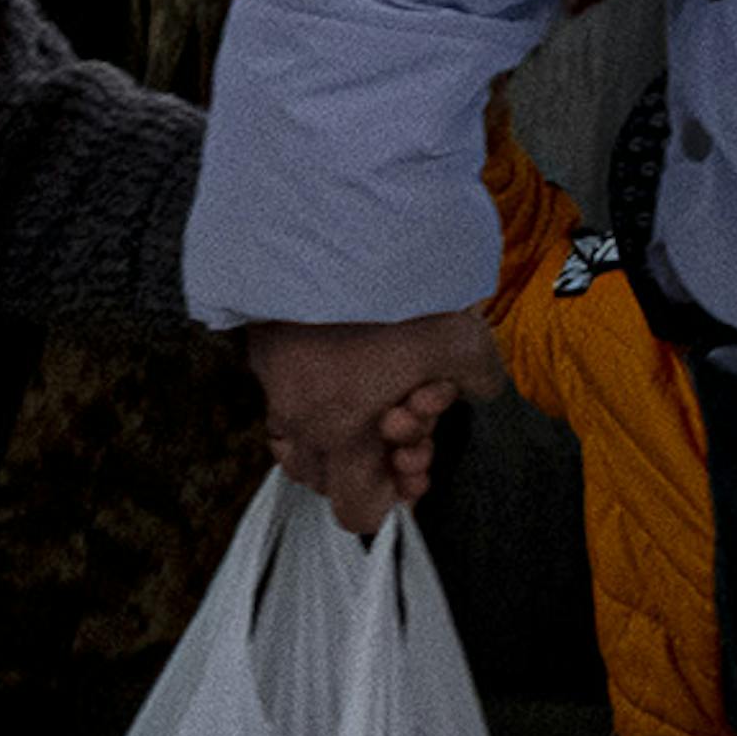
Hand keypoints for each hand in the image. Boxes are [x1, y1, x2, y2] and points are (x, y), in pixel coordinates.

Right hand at [243, 303, 509, 535]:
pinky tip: (337, 350)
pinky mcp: (258, 343)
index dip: (391, 499)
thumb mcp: (463, 341)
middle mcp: (299, 419)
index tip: (411, 460)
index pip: (355, 511)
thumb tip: (476, 384)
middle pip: (323, 479)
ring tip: (360, 390)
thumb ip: (478, 377)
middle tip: (400, 414)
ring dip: (328, 429)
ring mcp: (272, 380)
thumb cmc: (394, 294)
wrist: (328, 224)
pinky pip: (278, 391)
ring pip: (292, 438)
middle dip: (364, 458)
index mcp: (344, 434)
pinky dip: (307, 387)